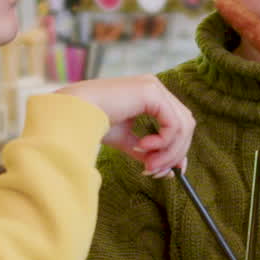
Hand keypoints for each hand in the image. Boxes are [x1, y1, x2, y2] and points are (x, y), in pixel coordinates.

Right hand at [54, 75, 194, 176]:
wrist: (74, 112)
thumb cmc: (93, 123)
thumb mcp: (127, 140)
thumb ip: (148, 151)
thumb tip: (168, 171)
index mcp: (150, 96)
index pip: (178, 122)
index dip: (180, 148)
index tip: (173, 171)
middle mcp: (155, 88)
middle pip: (185, 124)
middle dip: (175, 153)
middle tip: (156, 171)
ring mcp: (154, 87)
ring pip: (183, 125)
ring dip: (169, 151)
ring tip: (147, 164)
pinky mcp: (151, 91)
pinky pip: (173, 123)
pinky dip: (163, 141)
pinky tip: (142, 146)